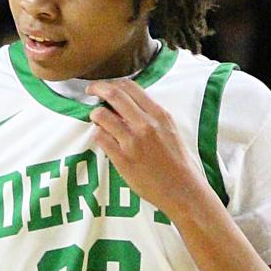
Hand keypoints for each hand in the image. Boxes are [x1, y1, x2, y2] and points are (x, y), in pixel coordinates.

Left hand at [89, 77, 203, 214]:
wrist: (181, 187)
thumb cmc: (176, 160)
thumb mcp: (169, 129)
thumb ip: (151, 116)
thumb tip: (129, 105)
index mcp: (159, 114)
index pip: (131, 87)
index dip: (113, 83)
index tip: (105, 86)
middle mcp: (145, 124)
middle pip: (114, 95)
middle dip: (98, 88)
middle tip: (90, 90)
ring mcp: (132, 142)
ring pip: (103, 116)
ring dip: (95, 114)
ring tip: (95, 118)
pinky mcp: (122, 159)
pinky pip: (101, 139)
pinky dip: (98, 134)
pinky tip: (101, 137)